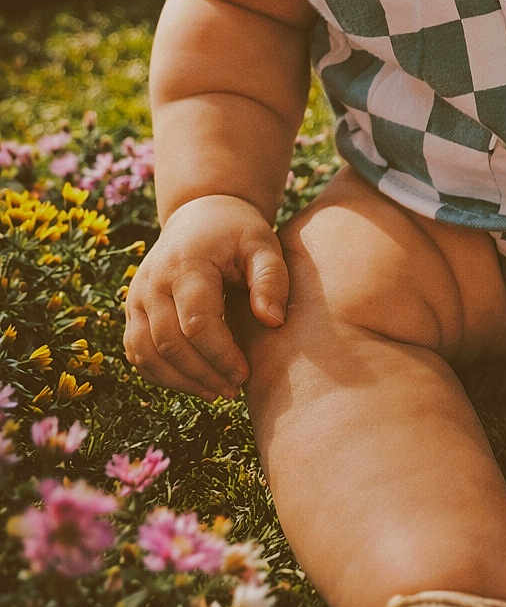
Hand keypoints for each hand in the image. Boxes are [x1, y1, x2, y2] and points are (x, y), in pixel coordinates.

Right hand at [123, 194, 288, 402]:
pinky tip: (193, 382)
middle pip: (169, 343)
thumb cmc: (237, 233)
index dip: (221, 355)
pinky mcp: (132, 310)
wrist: (200, 215)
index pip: (197, 322)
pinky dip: (161, 374)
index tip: (245, 374)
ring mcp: (136, 296)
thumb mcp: (262, 244)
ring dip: (180, 381)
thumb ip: (271, 279)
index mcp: (186, 264)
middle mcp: (153, 281)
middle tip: (234, 390)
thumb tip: (272, 321)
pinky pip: (137, 352)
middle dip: (202, 373)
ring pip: (146, 353)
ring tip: (216, 391)